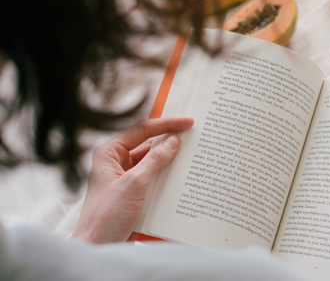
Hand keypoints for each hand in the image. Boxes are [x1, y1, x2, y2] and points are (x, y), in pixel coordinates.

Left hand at [71, 116, 193, 243]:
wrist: (99, 247)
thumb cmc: (106, 215)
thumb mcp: (134, 183)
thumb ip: (154, 160)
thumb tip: (173, 142)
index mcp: (109, 153)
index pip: (141, 130)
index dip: (165, 124)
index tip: (186, 122)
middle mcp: (116, 162)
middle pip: (147, 144)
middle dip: (169, 140)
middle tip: (192, 135)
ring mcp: (126, 178)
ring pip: (152, 162)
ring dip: (170, 159)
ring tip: (191, 154)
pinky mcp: (134, 193)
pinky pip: (154, 178)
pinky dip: (167, 176)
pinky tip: (183, 176)